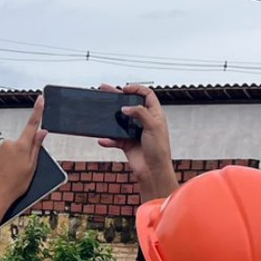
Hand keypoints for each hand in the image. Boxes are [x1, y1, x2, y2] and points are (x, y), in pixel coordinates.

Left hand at [0, 97, 46, 211]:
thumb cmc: (14, 186)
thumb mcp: (31, 168)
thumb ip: (36, 148)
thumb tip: (42, 132)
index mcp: (22, 146)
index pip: (32, 124)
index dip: (38, 110)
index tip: (41, 98)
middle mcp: (8, 143)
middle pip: (17, 144)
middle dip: (18, 154)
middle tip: (17, 172)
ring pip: (5, 152)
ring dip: (6, 161)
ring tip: (6, 176)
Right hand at [97, 84, 175, 199]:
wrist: (153, 171)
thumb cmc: (159, 150)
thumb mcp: (153, 126)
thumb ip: (139, 113)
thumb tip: (125, 108)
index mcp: (155, 115)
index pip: (146, 95)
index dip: (136, 89)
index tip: (125, 89)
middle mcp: (144, 122)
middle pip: (130, 105)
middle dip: (118, 97)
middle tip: (106, 90)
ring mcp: (134, 132)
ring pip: (120, 120)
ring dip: (110, 117)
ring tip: (100, 111)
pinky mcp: (126, 143)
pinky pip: (114, 138)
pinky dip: (108, 139)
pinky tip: (103, 139)